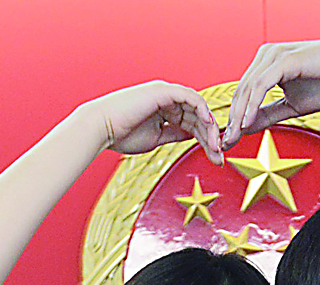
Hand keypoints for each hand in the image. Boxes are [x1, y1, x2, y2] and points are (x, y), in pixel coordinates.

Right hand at [92, 82, 224, 163]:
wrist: (100, 128)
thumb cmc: (120, 134)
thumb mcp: (156, 138)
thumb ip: (175, 134)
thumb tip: (192, 137)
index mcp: (164, 110)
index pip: (192, 123)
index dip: (205, 140)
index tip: (214, 157)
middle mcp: (166, 99)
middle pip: (197, 117)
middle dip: (211, 138)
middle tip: (219, 157)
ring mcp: (165, 93)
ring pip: (197, 107)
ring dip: (209, 127)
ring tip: (215, 146)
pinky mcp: (163, 91)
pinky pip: (190, 97)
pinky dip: (201, 110)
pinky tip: (208, 126)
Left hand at [222, 37, 319, 147]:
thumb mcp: (292, 106)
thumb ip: (268, 115)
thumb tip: (246, 128)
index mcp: (266, 63)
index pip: (244, 92)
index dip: (234, 117)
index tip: (229, 140)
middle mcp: (266, 55)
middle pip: (241, 91)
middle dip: (232, 120)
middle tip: (225, 144)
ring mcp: (273, 55)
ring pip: (248, 89)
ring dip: (238, 116)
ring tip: (234, 138)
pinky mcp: (283, 60)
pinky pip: (261, 86)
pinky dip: (252, 106)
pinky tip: (246, 124)